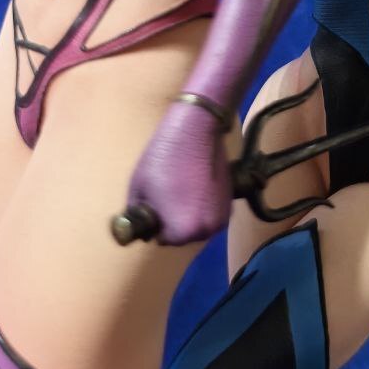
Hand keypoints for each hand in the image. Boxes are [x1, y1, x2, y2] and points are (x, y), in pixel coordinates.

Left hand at [123, 100, 230, 245]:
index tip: (156, 204)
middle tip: (168, 195)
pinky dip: (203, 206)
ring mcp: (222, 217)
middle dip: (174, 221)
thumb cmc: (163, 158)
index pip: (163, 240)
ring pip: (199, 225)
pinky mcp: (230, 202)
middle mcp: (206, 230)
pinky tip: (197, 185)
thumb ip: (137, 216)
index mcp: (182, 231)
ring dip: (190, 215)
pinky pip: (211, 214)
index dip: (157, 223)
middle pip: (183, 235)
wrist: (196, 129)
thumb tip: (142, 230)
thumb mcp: (138, 189)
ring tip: (182, 189)